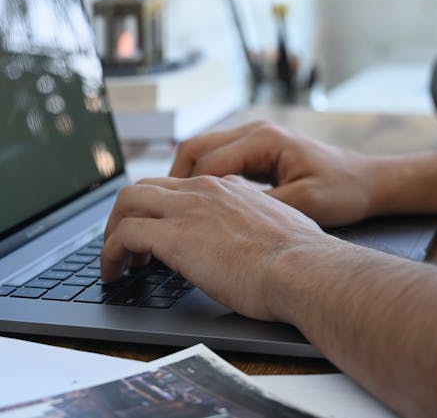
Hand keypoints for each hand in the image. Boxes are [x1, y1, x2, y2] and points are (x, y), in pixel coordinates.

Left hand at [101, 174, 321, 320]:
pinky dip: (110, 253)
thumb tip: (259, 228)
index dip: (160, 207)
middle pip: (145, 186)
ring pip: (128, 202)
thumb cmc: (301, 256)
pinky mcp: (174, 237)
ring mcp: (187, 209)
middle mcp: (203, 190)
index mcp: (227, 187)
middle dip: (127, 214)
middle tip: (126, 245)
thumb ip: (259, 215)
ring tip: (115, 261)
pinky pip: (124, 235)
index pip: (179, 184)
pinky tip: (114, 274)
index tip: (157, 230)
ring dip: (113, 231)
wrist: (303, 268)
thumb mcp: (279, 221)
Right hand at [170, 121, 377, 226]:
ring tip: (172, 213)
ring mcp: (254, 139)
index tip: (168, 219)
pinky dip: (201, 181)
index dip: (184, 192)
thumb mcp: (304, 204)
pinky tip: (198, 207)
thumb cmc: (343, 190)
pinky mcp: (257, 151)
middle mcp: (254, 133)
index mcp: (263, 140)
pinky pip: (217, 161)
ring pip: (201, 153)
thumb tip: (222, 221)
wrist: (368, 180)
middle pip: (195, 149)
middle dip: (172, 181)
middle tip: (158, 215)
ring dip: (184, 180)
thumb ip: (262, 208)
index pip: (207, 162)